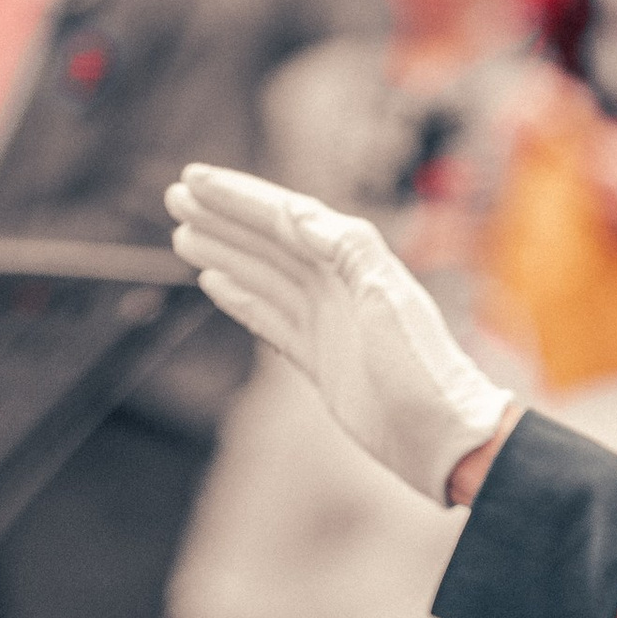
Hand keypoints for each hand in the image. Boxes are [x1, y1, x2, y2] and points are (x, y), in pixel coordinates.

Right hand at [165, 163, 514, 502]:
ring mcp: (326, 321)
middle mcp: (337, 284)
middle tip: (174, 198)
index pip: (284, 217)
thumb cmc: (423, 368)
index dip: (238, 197)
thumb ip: (345, 248)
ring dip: (224, 253)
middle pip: (267, 241)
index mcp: (353, 260)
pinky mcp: (319, 358)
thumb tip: (295, 212)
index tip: (193, 180)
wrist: (443, 437)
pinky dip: (241, 298)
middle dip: (221, 218)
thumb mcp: (387, 297)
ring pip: (263, 276)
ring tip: (182, 236)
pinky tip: (213, 284)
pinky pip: (270, 318)